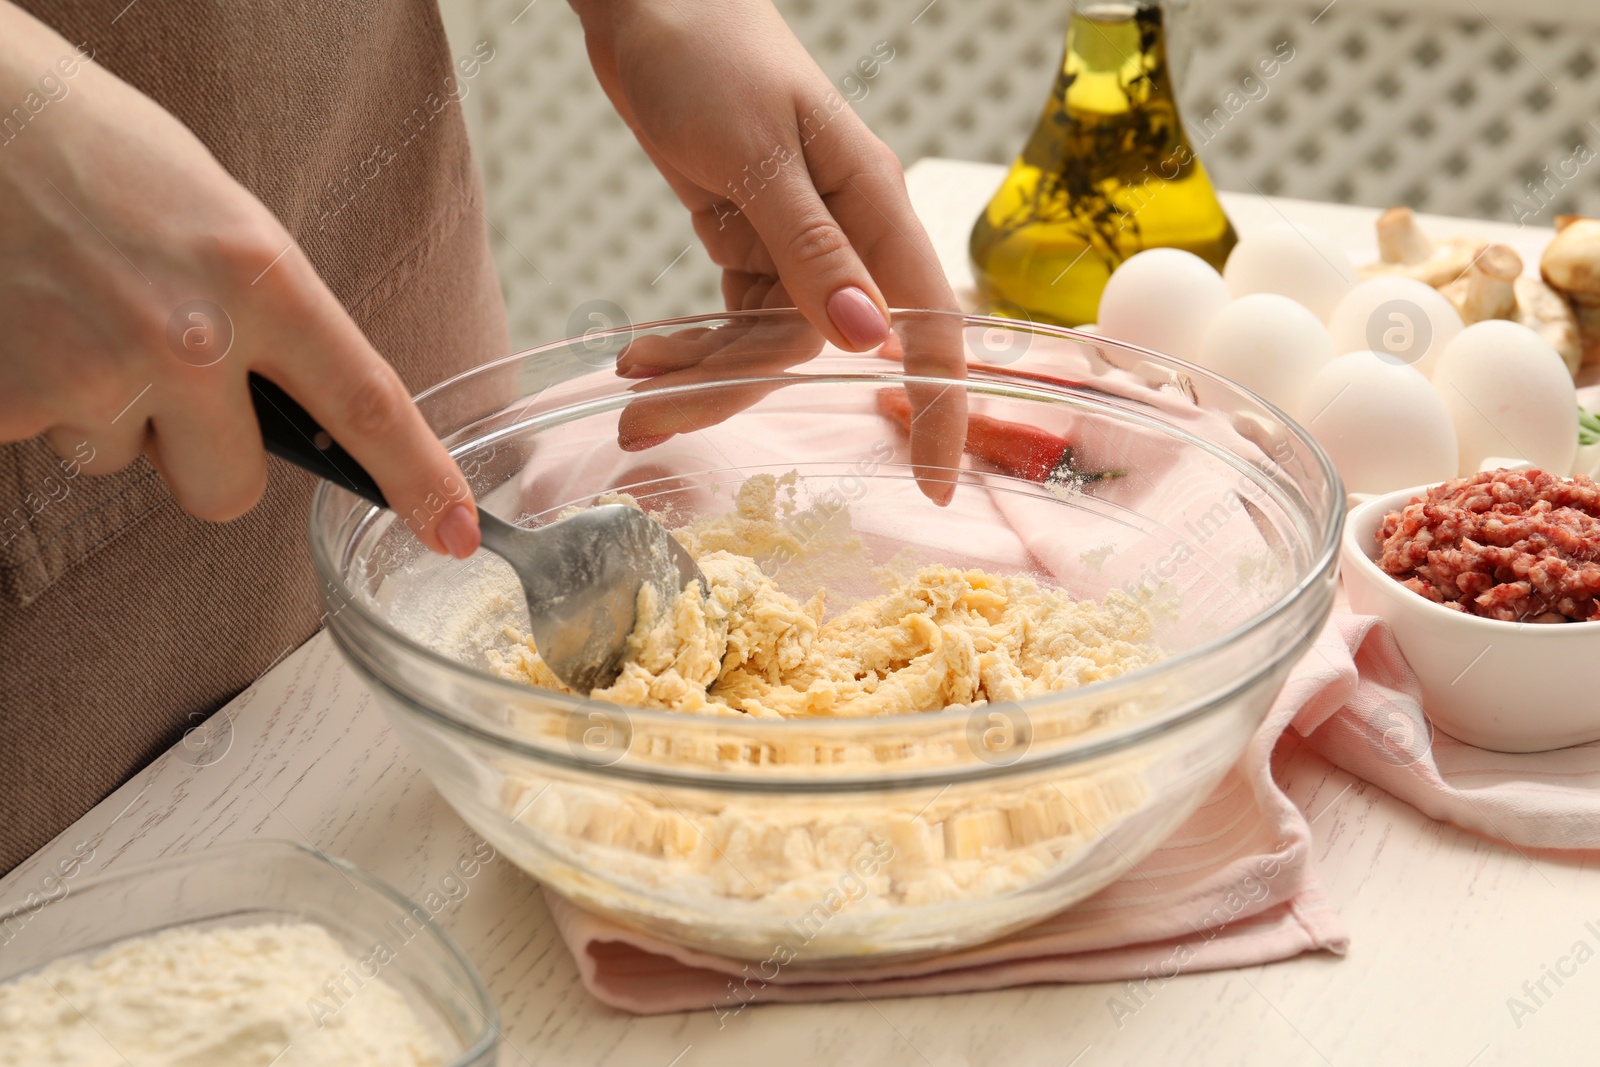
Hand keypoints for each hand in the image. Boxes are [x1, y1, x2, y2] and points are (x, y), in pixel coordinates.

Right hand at [0, 4, 481, 556]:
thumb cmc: (99, 156)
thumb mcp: (224, 222)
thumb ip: (271, 317)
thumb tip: (305, 407)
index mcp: (261, 279)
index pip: (366, 405)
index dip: (417, 479)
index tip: (455, 531)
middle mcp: (189, 339)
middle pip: (232, 492)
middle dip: (204, 459)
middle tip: (166, 381)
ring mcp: (97, 374)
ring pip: (128, 465)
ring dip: (110, 416)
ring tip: (81, 319)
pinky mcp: (13, 400)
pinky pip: (51, 442)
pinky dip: (39, 399)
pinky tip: (33, 326)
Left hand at [570, 0, 966, 502]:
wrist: (648, 2)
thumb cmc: (710, 50)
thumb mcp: (758, 153)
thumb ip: (811, 250)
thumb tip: (866, 344)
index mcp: (873, 204)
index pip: (924, 324)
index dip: (938, 407)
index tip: (936, 483)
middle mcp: (844, 233)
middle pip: (812, 349)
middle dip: (732, 391)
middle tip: (647, 424)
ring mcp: (795, 243)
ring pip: (762, 343)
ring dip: (695, 373)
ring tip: (628, 392)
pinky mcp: (748, 244)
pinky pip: (729, 322)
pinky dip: (686, 346)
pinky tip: (639, 359)